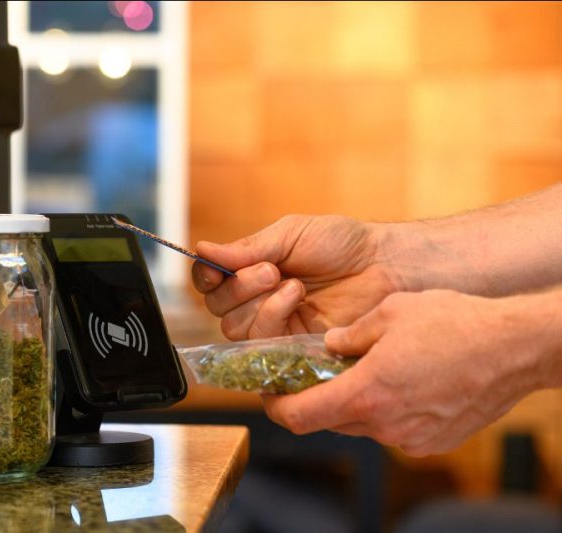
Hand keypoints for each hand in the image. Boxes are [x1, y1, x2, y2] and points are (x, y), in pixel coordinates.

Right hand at [192, 215, 406, 339]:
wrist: (384, 266)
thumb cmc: (341, 244)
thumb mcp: (288, 235)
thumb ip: (245, 248)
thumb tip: (202, 249)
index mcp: (252, 272)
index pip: (209, 282)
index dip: (206, 277)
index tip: (218, 268)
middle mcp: (258, 301)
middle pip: (217, 308)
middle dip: (238, 287)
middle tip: (271, 270)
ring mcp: (275, 327)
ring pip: (235, 329)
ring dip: (258, 303)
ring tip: (291, 283)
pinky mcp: (291, 349)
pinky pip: (261, 344)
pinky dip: (272, 317)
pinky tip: (296, 298)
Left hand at [262, 289, 552, 455]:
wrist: (516, 347)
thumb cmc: (456, 323)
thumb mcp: (390, 312)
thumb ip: (351, 334)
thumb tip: (331, 344)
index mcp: (366, 393)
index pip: (298, 417)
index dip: (274, 406)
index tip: (269, 391)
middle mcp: (384, 424)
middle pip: (327, 420)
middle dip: (316, 397)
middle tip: (316, 371)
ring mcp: (410, 437)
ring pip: (361, 423)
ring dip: (352, 400)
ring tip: (366, 368)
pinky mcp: (433, 441)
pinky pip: (392, 427)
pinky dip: (383, 408)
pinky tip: (400, 380)